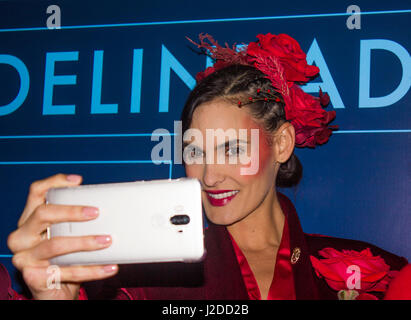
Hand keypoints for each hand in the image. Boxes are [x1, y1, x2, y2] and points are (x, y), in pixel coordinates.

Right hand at [7, 173, 118, 299]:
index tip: (78, 181)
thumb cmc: (64, 258)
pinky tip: (109, 267)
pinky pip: (67, 272)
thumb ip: (76, 221)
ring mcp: (25, 258)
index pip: (36, 193)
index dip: (55, 182)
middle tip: (96, 212)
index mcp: (29, 220)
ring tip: (107, 241)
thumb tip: (108, 206)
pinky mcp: (34, 278)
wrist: (56, 291)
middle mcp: (22, 236)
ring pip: (55, 245)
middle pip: (43, 214)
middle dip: (71, 211)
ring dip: (85, 242)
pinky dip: (92, 270)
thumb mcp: (66, 235)